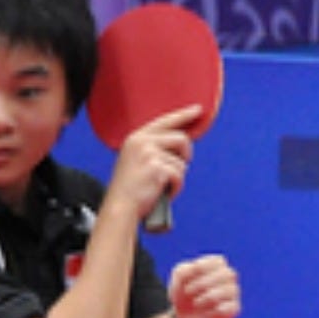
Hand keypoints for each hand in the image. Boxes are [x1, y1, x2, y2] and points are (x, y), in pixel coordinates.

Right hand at [107, 105, 199, 223]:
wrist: (120, 207)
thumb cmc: (129, 190)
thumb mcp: (136, 161)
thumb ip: (154, 148)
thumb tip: (181, 143)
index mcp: (135, 138)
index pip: (165, 121)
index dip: (184, 115)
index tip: (198, 110)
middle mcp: (141, 142)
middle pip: (180, 138)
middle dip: (186, 153)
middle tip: (184, 162)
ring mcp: (149, 154)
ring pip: (181, 161)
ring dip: (177, 177)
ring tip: (162, 186)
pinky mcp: (157, 168)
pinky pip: (179, 175)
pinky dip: (175, 187)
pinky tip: (163, 193)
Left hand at [168, 254, 240, 317]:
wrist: (183, 317)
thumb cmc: (183, 292)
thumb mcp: (177, 279)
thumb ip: (184, 270)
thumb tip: (195, 268)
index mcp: (217, 266)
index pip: (218, 261)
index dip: (200, 269)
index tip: (186, 279)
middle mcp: (228, 278)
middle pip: (227, 274)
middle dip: (203, 283)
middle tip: (188, 292)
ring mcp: (232, 293)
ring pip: (230, 290)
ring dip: (208, 297)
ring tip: (195, 303)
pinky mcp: (233, 309)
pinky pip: (231, 307)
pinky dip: (216, 309)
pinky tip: (206, 311)